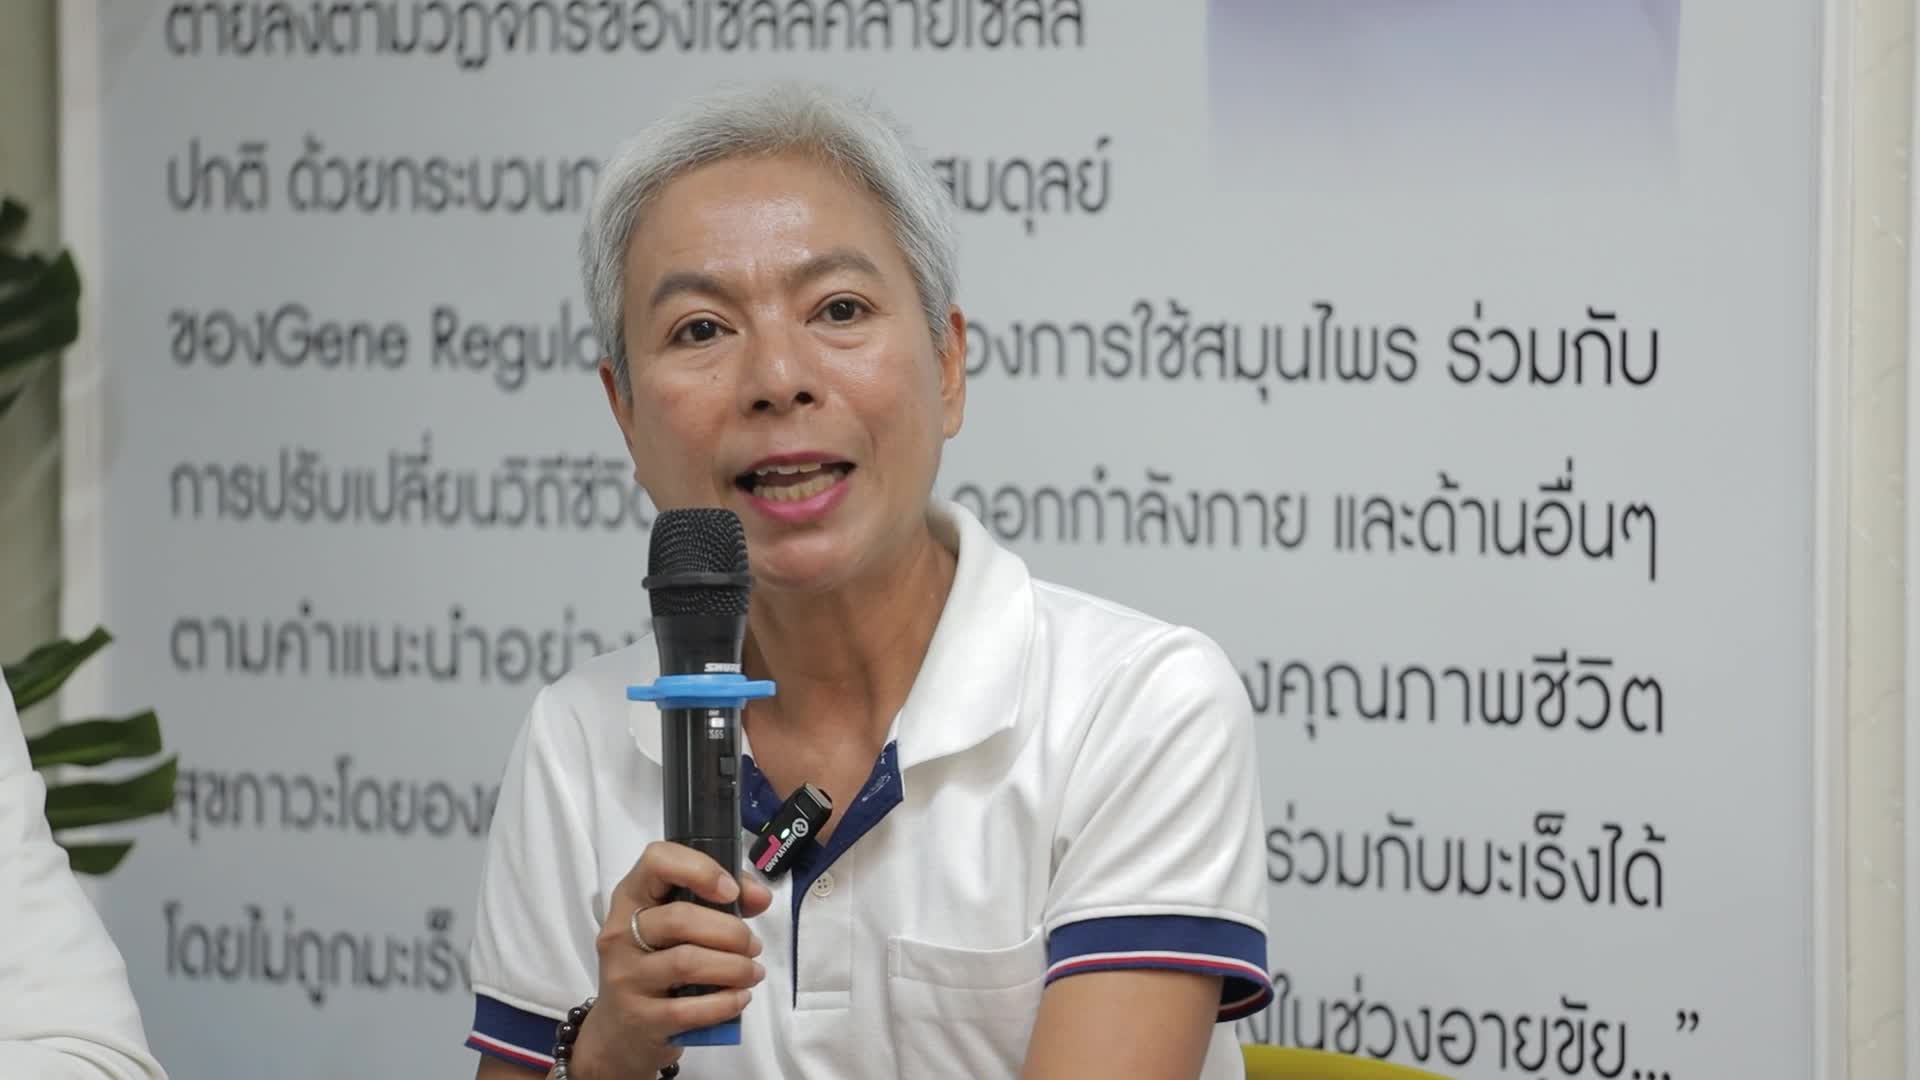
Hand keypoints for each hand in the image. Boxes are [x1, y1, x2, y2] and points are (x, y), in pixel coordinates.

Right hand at [572, 841, 773, 1078]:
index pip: (657, 860)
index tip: (731, 892)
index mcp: (631, 898)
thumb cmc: (657, 965)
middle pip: (680, 918)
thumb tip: (760, 897)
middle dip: (731, 931)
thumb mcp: (678, 928)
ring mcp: (625, 977)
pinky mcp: (638, 1017)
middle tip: (753, 946)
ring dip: (734, 967)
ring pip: (687, 962)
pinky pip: (689, 1009)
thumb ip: (720, 902)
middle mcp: (620, 933)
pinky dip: (725, 1003)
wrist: (620, 1033)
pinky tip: (739, 998)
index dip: (700, 869)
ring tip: (752, 972)